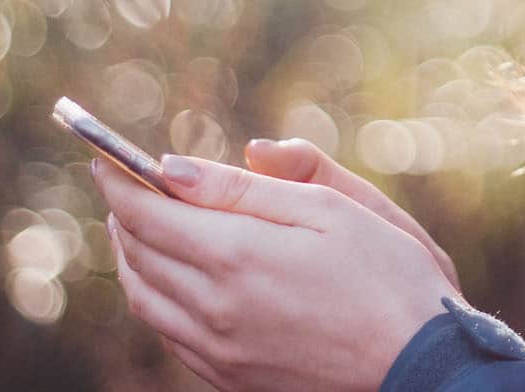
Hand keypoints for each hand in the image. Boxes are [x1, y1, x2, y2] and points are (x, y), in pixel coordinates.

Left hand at [92, 153, 457, 391]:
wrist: (421, 366)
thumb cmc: (390, 276)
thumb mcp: (332, 209)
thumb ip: (250, 186)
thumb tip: (175, 167)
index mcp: (238, 255)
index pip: (147, 212)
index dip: (119, 181)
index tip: (104, 156)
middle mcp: (214, 307)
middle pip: (138, 254)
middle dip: (123, 213)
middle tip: (121, 185)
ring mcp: (218, 350)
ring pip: (144, 298)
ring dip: (131, 257)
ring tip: (136, 227)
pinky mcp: (230, 379)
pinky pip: (168, 333)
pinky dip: (153, 298)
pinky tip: (170, 281)